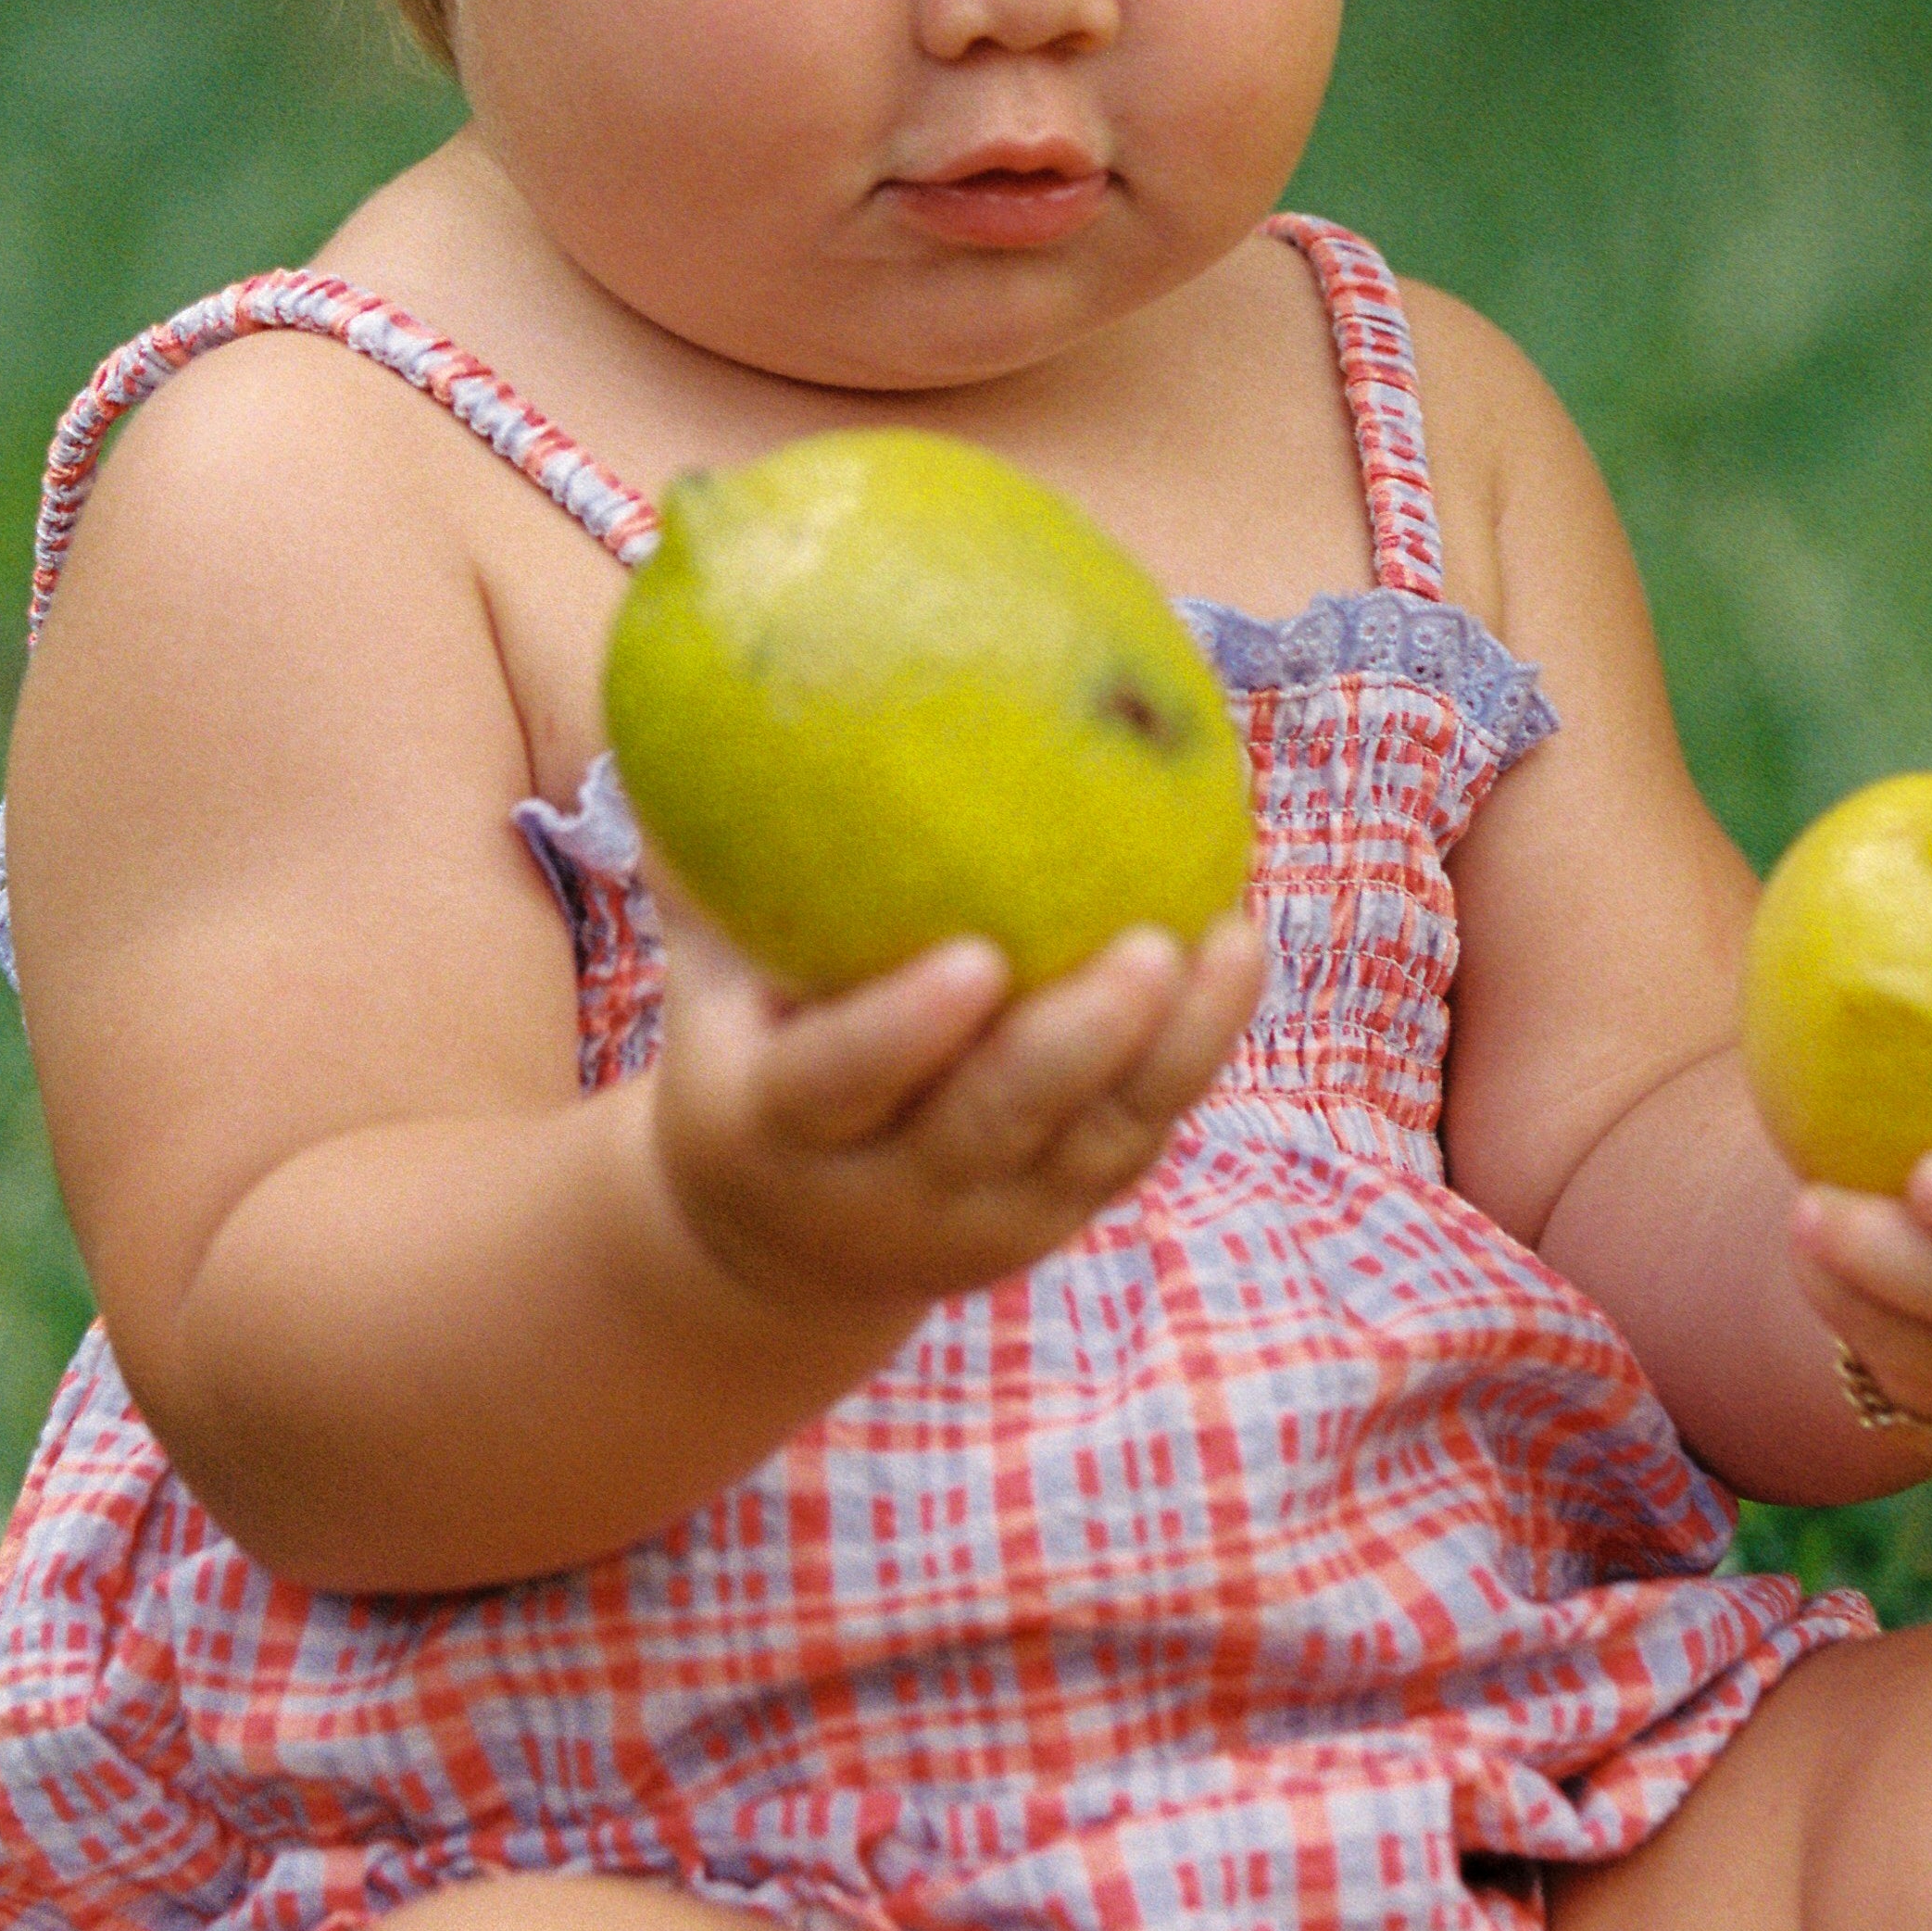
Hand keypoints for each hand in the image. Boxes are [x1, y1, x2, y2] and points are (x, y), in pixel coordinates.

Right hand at [653, 906, 1267, 1335]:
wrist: (779, 1245)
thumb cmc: (740, 1051)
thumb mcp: (705, 978)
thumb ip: (706, 861)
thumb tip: (695, 685)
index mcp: (777, 1129)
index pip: (842, 1081)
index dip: (906, 1030)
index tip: (975, 956)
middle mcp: (886, 1193)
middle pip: (995, 1125)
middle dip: (1078, 1043)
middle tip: (1150, 944)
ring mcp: (986, 1220)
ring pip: (1094, 1142)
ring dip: (1173, 1047)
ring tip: (1231, 938)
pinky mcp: (1059, 1217)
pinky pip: (1139, 1136)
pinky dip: (1195, 1052)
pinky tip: (1236, 951)